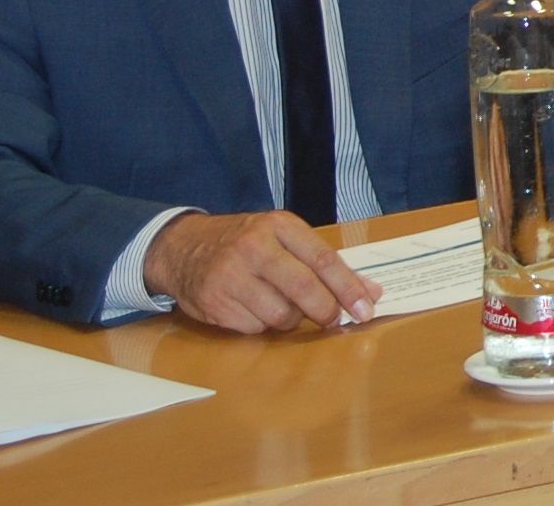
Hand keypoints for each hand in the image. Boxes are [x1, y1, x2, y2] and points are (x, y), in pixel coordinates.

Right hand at [142, 211, 380, 333]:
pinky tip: (255, 309)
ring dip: (291, 319)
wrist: (183, 247)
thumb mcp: (284, 239)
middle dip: (326, 310)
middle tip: (334, 320)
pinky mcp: (214, 302)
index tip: (366, 307)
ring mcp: (231, 276)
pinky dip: (263, 325)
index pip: (323, 259)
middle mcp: (254, 248)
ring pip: (280, 314)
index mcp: (278, 226)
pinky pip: (255, 328)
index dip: (348, 287)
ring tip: (283, 306)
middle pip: (303, 288)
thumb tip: (371, 293)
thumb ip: (326, 265)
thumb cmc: (245, 243)